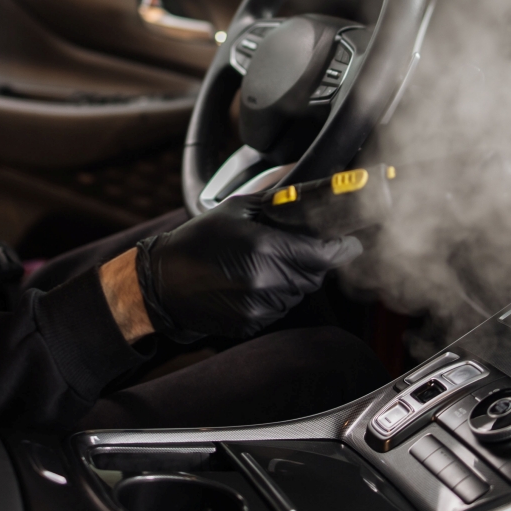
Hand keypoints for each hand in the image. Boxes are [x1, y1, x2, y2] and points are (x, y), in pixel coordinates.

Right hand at [135, 194, 364, 341]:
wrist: (162, 282)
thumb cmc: (198, 240)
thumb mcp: (238, 208)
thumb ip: (280, 200)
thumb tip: (313, 186)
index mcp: (265, 248)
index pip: (325, 254)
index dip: (341, 248)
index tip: (348, 242)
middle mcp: (266, 280)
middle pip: (316, 274)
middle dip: (314, 260)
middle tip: (296, 246)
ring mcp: (259, 306)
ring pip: (300, 292)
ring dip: (293, 277)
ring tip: (264, 263)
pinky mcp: (252, 324)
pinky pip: (280, 308)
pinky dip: (275, 295)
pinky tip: (251, 282)